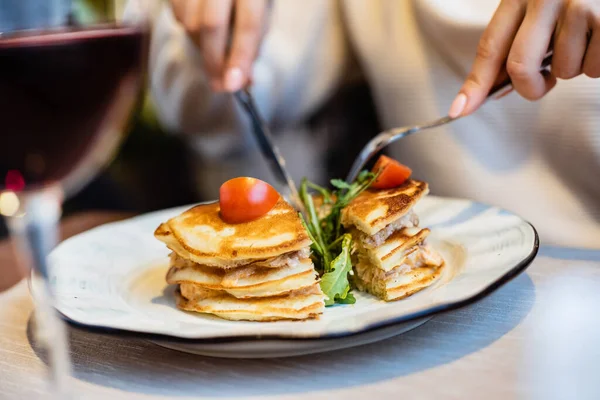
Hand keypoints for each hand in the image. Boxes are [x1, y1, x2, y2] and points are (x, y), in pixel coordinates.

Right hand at [169, 0, 269, 91]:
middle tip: (218, 85)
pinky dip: (189, 30)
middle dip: (214, 61)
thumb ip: (253, 45)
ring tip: (214, 49)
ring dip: (201, 46)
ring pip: (190, 23)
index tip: (232, 85)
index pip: (249, 25)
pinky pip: (177, 15)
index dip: (240, 57)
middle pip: (212, 25)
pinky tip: (202, 29)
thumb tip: (244, 82)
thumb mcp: (261, 15)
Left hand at [449, 0, 599, 117]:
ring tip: (584, 41)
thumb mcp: (540, 9)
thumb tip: (496, 88)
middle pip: (520, 67)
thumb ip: (519, 41)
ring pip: (562, 70)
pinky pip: (592, 68)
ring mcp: (577, 5)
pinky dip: (595, 66)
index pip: (490, 47)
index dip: (475, 84)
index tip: (459, 110)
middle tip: (543, 83)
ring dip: (572, 68)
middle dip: (530, 88)